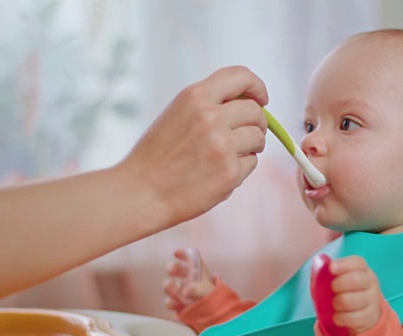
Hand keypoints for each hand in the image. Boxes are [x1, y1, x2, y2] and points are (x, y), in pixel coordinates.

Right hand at [120, 66, 268, 226]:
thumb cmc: (157, 155)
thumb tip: (251, 101)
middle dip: (257, 122)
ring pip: (258, 137)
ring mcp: (222, 145)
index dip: (257, 86)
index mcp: (195, 97)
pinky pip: (252, 162)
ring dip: (252, 145)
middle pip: (255, 111)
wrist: (141, 192)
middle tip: (246, 134)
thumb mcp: (178, 114)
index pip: (241, 76)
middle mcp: (211, 117)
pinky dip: (242, 167)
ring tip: (229, 154)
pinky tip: (219, 172)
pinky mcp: (230, 172)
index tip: (261, 98)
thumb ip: (210, 103)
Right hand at [164, 248, 215, 311]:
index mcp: (200, 272)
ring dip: (169, 286)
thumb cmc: (216, 300)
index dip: (183, 254)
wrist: (217, 319)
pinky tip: (176, 306)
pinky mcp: (179, 305)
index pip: (191, 259)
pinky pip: (171, 302)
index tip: (176, 253)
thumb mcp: (210, 292)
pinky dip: (171, 303)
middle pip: (177, 270)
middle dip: (172, 268)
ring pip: (171, 286)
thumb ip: (199, 290)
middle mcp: (189, 280)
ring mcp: (182, 293)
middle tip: (171, 270)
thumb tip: (185, 291)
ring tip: (175, 292)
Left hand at [329, 256, 381, 335]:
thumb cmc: (345, 291)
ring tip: (334, 304)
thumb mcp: (339, 279)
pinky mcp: (370, 317)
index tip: (330, 268)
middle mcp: (370, 283)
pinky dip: (341, 318)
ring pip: (353, 300)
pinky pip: (354, 318)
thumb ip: (329, 273)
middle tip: (332, 288)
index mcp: (362, 270)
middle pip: (357, 280)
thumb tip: (319, 266)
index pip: (358, 262)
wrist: (363, 312)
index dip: (344, 264)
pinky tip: (336, 317)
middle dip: (340, 284)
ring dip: (338, 303)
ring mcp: (372, 300)